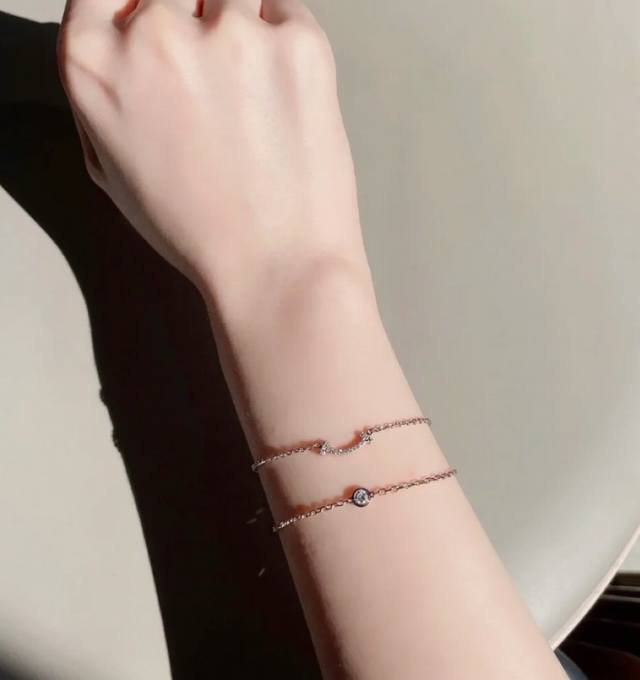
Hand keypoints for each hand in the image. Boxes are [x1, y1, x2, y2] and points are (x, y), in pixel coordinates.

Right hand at [57, 0, 366, 295]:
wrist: (275, 267)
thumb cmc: (197, 232)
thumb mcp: (113, 169)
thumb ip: (106, 91)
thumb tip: (118, 38)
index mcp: (96, 66)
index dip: (135, 9)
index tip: (162, 28)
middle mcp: (156, 36)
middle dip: (189, 25)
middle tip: (216, 81)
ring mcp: (231, 34)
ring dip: (238, 31)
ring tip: (251, 96)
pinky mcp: (298, 44)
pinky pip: (284, 11)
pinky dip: (284, 44)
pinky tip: (282, 100)